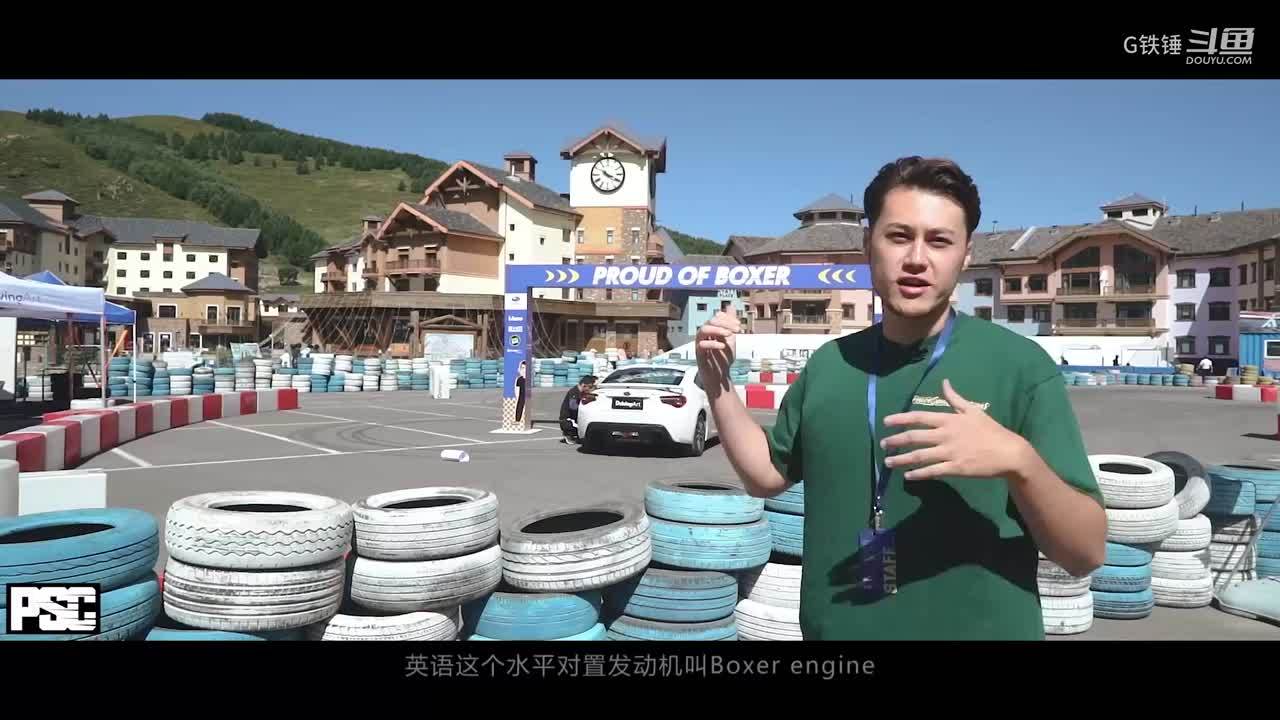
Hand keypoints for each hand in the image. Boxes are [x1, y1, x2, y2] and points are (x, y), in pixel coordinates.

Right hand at [696, 310, 738, 393]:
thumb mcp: (730, 338)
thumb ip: (730, 323)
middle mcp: (704, 336)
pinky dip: (713, 344)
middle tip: (737, 329)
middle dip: (725, 324)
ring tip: (729, 335)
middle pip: (710, 321)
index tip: (739, 325)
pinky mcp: (699, 355)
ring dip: (717, 330)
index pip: (716, 317)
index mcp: (711, 330)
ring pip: (703, 330)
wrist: (720, 376)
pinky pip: (702, 345)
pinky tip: (722, 346)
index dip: (728, 319)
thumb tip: (731, 307)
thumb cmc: (722, 358)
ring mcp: (700, 344)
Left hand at [880, 379, 1029, 481]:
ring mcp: (950, 452)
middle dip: (895, 440)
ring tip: (888, 462)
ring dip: (901, 459)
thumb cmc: (991, 430)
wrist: (1009, 452)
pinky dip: (918, 474)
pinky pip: (932, 471)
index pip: (919, 417)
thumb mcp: (974, 410)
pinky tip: (908, 475)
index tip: (885, 422)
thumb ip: (955, 398)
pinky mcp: (956, 468)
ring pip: (920, 456)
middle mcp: (946, 435)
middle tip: (883, 444)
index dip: (900, 419)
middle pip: (914, 437)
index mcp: (949, 420)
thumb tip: (944, 382)